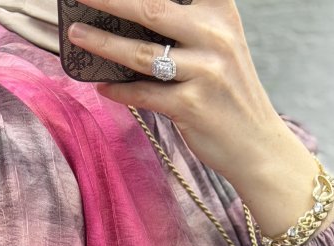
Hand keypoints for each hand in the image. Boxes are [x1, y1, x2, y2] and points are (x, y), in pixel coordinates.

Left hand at [68, 0, 333, 245]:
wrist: (257, 145)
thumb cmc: (228, 93)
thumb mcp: (220, 45)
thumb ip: (187, 24)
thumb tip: (129, 14)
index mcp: (220, 12)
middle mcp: (215, 36)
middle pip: (152, 8)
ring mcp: (205, 72)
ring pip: (142, 53)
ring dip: (103, 43)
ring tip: (77, 34)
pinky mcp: (193, 106)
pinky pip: (144, 94)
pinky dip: (120, 91)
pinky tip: (101, 86)